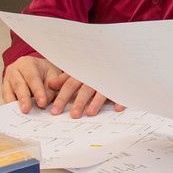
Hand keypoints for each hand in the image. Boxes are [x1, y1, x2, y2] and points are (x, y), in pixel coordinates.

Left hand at [1, 56, 122, 116]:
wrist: (118, 56)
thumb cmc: (95, 67)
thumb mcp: (79, 70)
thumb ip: (65, 78)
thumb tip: (50, 85)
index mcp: (82, 74)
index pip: (70, 86)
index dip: (62, 98)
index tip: (55, 111)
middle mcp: (94, 77)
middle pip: (85, 90)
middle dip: (79, 102)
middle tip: (73, 115)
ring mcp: (108, 80)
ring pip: (102, 91)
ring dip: (97, 102)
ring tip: (90, 113)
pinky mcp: (121, 83)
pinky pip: (121, 91)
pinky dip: (120, 99)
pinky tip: (117, 108)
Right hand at [2, 56, 65, 111]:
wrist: (35, 68)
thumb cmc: (44, 71)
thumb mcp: (52, 75)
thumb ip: (51, 88)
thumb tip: (44, 103)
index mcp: (28, 64)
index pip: (33, 78)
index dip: (38, 91)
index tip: (42, 103)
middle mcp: (15, 70)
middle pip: (19, 85)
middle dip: (24, 99)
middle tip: (28, 110)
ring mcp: (7, 79)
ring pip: (9, 92)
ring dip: (16, 104)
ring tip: (22, 113)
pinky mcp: (4, 88)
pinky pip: (6, 98)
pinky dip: (11, 106)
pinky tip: (16, 112)